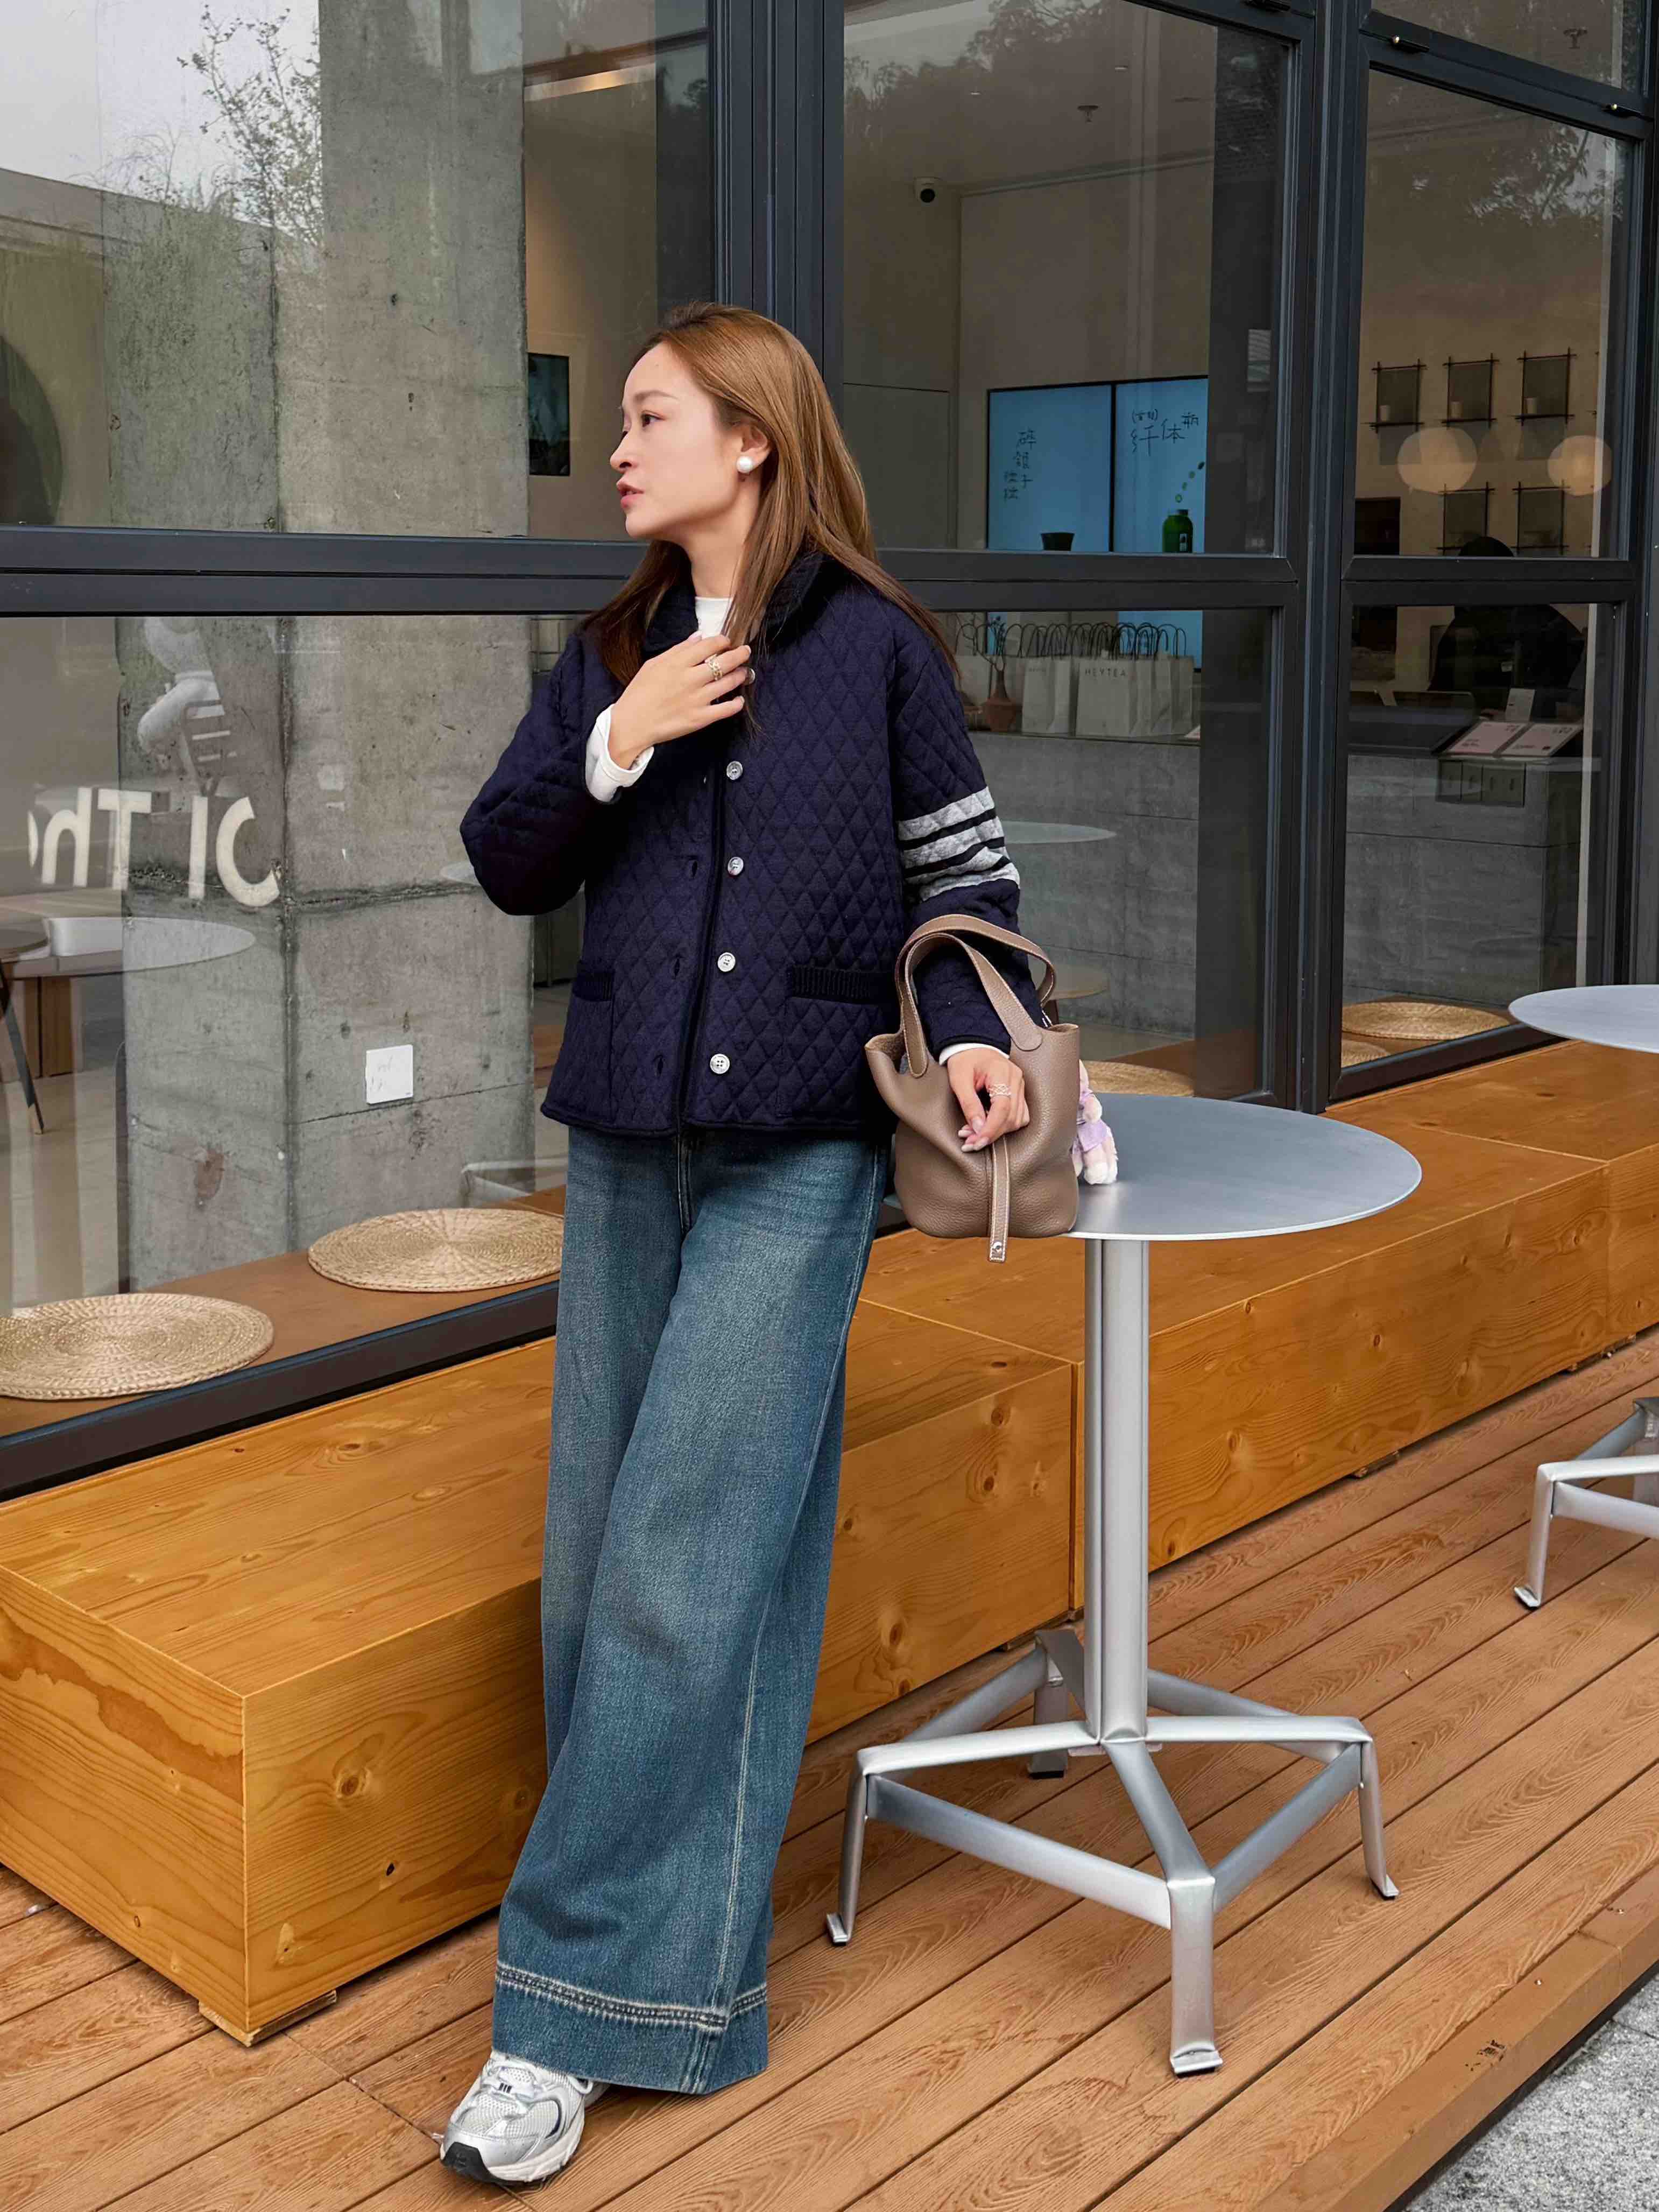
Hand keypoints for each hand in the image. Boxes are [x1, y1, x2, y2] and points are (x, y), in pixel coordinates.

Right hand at [608, 630, 754, 766]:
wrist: (632, 724)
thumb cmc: (639, 693)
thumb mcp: (653, 664)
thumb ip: (678, 650)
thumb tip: (698, 637)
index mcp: (677, 663)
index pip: (709, 645)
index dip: (723, 641)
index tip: (727, 641)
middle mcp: (690, 679)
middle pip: (724, 662)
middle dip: (739, 654)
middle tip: (745, 652)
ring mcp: (697, 699)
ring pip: (728, 683)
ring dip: (740, 675)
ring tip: (744, 673)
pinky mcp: (700, 718)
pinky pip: (725, 709)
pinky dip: (736, 704)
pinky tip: (739, 700)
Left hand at [947, 1046, 1028, 1150]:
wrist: (972, 1047)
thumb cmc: (965, 1060)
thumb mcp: (959, 1080)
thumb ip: (969, 1104)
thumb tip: (977, 1128)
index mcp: (1001, 1072)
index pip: (1002, 1107)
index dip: (991, 1128)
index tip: (977, 1141)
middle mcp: (1015, 1079)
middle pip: (1011, 1117)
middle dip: (991, 1134)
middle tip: (970, 1142)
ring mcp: (1020, 1085)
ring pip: (1018, 1119)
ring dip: (998, 1132)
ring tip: (976, 1134)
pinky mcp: (1019, 1092)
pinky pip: (1020, 1115)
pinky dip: (1005, 1125)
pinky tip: (989, 1126)